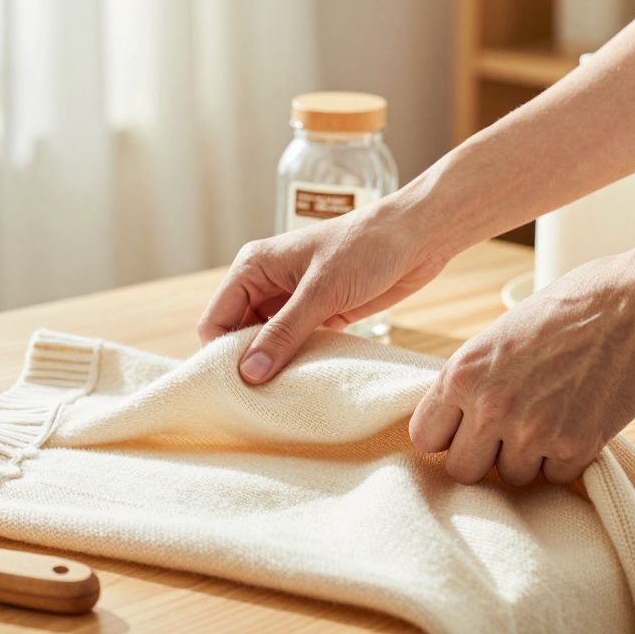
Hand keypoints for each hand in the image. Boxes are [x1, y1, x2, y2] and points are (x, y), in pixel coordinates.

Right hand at [198, 197, 449, 383]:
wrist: (418, 235)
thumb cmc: (367, 247)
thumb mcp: (321, 291)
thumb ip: (284, 333)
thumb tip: (249, 373)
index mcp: (253, 267)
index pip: (216, 319)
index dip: (221, 354)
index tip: (238, 388)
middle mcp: (266, 284)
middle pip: (237, 335)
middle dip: (246, 364)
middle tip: (260, 399)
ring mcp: (292, 300)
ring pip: (265, 343)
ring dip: (272, 366)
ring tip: (282, 394)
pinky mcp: (318, 314)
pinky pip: (294, 345)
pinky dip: (295, 362)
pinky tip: (304, 381)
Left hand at [408, 254, 634, 485]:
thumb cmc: (570, 307)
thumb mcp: (499, 336)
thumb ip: (474, 378)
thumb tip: (457, 415)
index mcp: (461, 373)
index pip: (424, 437)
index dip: (445, 436)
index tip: (462, 432)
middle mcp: (489, 407)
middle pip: (462, 470)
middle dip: (483, 457)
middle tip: (506, 435)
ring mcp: (532, 432)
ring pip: (511, 478)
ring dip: (528, 458)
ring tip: (550, 418)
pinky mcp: (574, 447)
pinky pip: (555, 477)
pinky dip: (566, 459)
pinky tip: (578, 421)